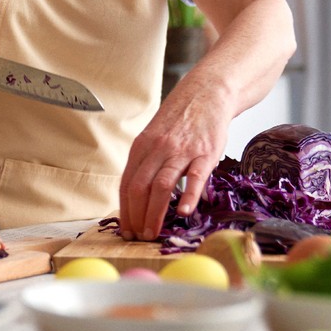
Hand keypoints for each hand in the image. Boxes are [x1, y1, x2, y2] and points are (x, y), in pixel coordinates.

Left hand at [117, 74, 229, 241]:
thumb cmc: (180, 121)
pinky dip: (189, 196)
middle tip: (137, 237)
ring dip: (154, 213)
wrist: (206, 93)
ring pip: (161, 185)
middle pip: (139, 188)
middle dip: (135, 216)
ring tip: (152, 233)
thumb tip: (139, 195)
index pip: (126, 183)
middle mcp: (156, 149)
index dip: (124, 209)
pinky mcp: (204, 152)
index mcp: (141, 147)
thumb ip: (147, 163)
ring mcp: (180, 151)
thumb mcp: (155, 138)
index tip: (125, 229)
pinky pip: (195, 177)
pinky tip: (186, 213)